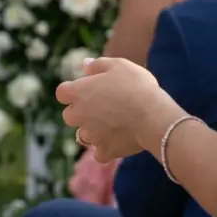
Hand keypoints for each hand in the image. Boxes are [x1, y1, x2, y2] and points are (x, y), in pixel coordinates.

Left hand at [56, 56, 175, 162]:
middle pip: (69, 116)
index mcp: (79, 92)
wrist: (153, 116)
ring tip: (112, 124)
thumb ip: (98, 64)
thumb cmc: (136, 86)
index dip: (72, 91)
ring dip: (92, 130)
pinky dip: (106, 148)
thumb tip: (84, 65)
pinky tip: (118, 140)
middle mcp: (79, 115)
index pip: (62, 92)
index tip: (87, 89)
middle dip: (80, 112)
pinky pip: (99, 153)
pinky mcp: (105, 151)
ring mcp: (91, 135)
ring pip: (83, 135)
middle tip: (101, 107)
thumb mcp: (119, 65)